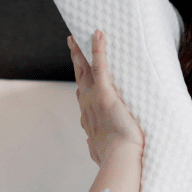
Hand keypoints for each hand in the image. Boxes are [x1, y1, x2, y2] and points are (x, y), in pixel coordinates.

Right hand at [69, 30, 143, 165]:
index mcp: (88, 118)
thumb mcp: (99, 150)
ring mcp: (94, 97)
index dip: (80, 85)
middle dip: (76, 60)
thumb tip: (91, 144)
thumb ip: (95, 144)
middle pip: (79, 77)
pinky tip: (98, 34)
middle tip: (72, 44)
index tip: (78, 78)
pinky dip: (98, 49)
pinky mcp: (105, 92)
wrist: (119, 157)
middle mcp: (87, 105)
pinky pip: (101, 65)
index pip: (83, 96)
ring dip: (81, 51)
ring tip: (78, 37)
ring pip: (86, 68)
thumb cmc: (112, 158)